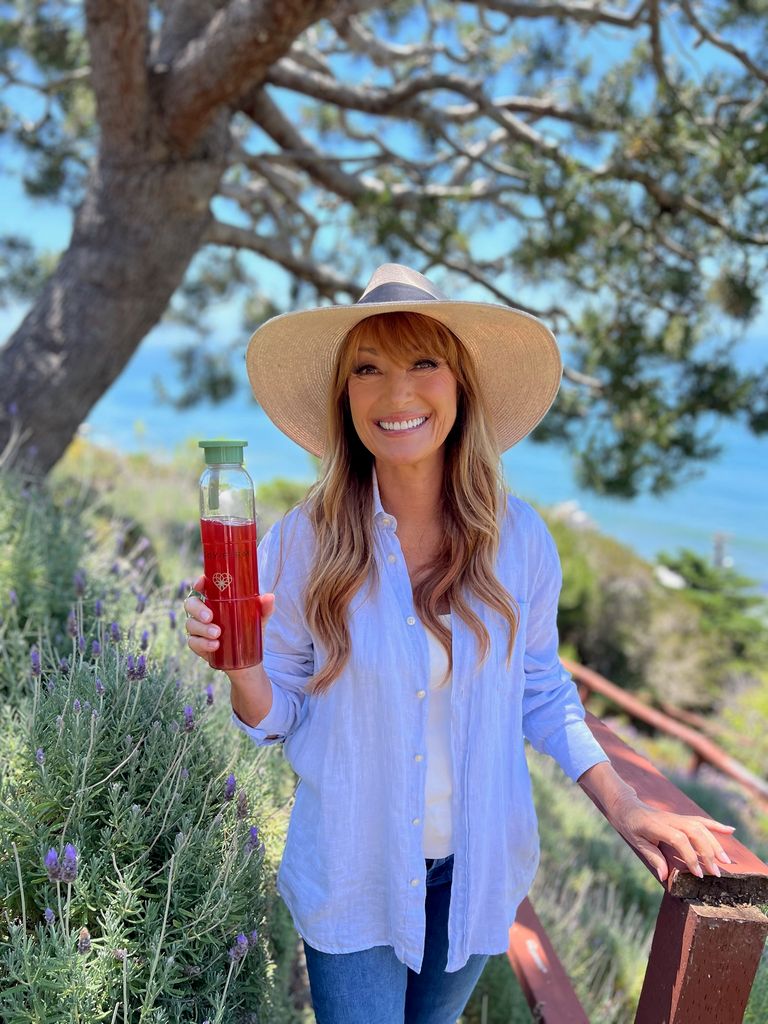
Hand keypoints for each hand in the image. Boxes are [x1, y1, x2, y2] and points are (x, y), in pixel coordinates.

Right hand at [183, 575, 274, 665]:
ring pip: (191, 624)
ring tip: (217, 634)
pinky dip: (203, 644)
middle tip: (210, 617)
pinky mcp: (198, 646)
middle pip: (190, 604)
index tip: (202, 582)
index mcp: (215, 602)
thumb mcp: (259, 619)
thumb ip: (264, 608)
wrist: (247, 661)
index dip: (199, 584)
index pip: (201, 588)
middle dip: (198, 609)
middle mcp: (203, 613)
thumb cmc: (250, 632)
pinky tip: (214, 645)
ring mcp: (198, 630)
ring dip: (202, 629)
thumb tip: (270, 597)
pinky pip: (193, 643)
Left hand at [606, 791, 734, 881]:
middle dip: (708, 852)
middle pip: (695, 832)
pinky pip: (701, 820)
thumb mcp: (636, 842)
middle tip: (715, 872)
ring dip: (715, 843)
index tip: (698, 874)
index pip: (679, 839)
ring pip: (701, 827)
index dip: (690, 856)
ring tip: (725, 861)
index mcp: (657, 825)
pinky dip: (716, 825)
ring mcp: (678, 817)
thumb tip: (665, 876)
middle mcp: (670, 819)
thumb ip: (652, 856)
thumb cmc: (630, 826)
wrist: (627, 806)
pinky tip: (730, 831)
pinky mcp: (682, 817)